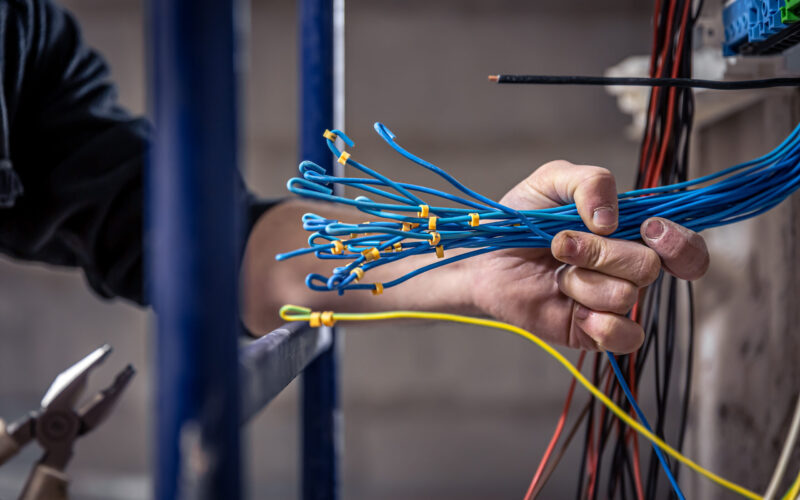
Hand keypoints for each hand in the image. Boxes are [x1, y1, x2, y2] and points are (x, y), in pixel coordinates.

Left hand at [468, 160, 708, 352]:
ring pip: (626, 297)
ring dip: (582, 281)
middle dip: (599, 253)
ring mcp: (612, 302)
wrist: (482, 259)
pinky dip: (599, 323)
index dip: (679, 242)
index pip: (685, 247)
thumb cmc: (520, 220)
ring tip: (556, 274)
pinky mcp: (594, 332)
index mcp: (631, 233)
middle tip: (560, 245)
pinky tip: (571, 307)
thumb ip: (590, 181)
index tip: (648, 229)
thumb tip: (612, 219)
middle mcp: (628, 269)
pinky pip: (624, 337)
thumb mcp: (552, 180)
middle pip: (648, 267)